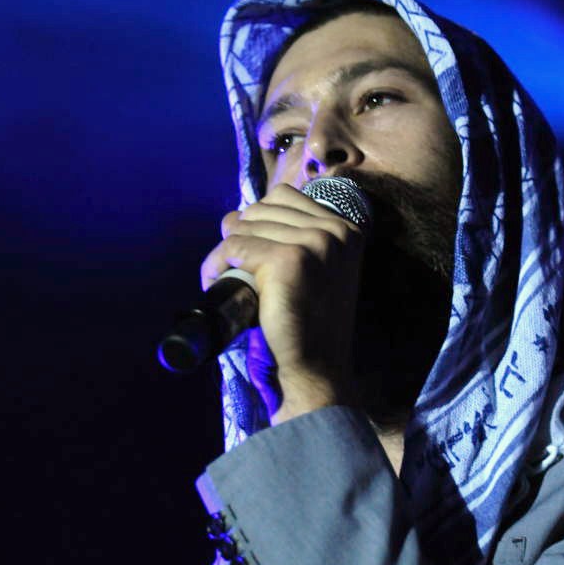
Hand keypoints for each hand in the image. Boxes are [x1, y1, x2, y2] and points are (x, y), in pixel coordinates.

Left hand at [201, 183, 364, 422]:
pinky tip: (216, 283)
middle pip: (261, 208)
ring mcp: (314, 243)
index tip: (250, 254)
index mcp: (347, 228)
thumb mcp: (319, 271)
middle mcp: (335, 231)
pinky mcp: (288, 260)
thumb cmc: (310, 324)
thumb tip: (237, 214)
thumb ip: (298, 238)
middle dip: (239, 236)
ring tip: (225, 279)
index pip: (284, 196)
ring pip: (244, 226)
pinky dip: (216, 265)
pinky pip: (234, 247)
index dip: (257, 221)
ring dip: (224, 252)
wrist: (317, 368)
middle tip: (233, 269)